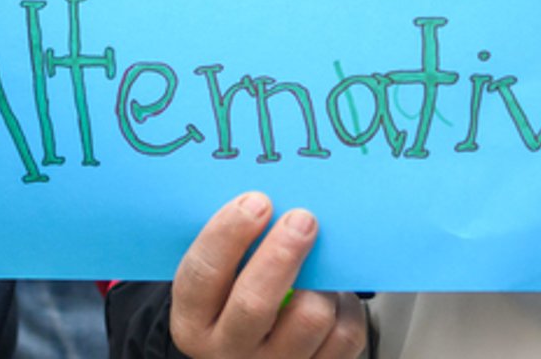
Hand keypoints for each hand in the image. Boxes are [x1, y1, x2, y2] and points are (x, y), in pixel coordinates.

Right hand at [169, 192, 368, 358]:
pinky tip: (333, 293)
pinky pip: (345, 336)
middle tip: (302, 219)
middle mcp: (228, 350)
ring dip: (321, 282)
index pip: (202, 275)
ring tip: (319, 262)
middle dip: (281, 253)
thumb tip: (267, 197)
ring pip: (309, 318)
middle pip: (255, 303)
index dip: (228, 234)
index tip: (256, 202)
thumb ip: (233, 248)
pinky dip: (346, 306)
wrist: (252, 355)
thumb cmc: (235, 303)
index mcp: (194, 322)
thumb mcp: (218, 282)